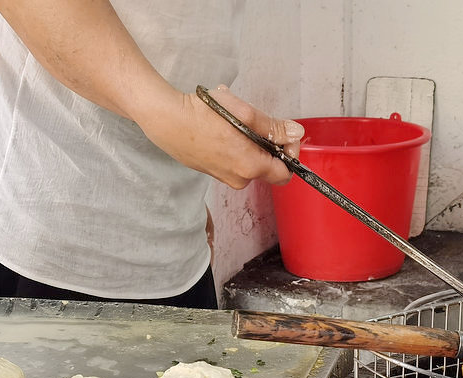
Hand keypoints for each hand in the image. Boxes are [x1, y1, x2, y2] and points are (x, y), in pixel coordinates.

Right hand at [139, 85, 303, 189]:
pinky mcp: (213, 172)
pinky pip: (233, 161)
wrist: (167, 121)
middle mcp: (239, 179)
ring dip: (249, 141)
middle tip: (254, 122)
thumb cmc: (202, 114)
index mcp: (251, 167)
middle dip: (266, 144)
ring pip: (250, 162)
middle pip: (267, 167)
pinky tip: (220, 128)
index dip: (289, 153)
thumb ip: (273, 127)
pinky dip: (234, 145)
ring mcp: (225, 177)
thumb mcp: (244, 114)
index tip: (283, 134)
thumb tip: (296, 134)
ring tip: (232, 121)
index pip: (286, 173)